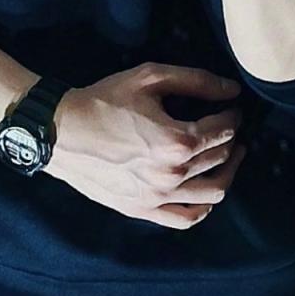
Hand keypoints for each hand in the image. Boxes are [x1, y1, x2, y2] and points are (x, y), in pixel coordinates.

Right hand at [43, 62, 246, 229]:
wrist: (62, 131)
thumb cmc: (104, 99)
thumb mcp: (150, 77)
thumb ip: (196, 81)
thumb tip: (232, 90)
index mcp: (178, 141)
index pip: (223, 130)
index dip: (232, 116)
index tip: (232, 107)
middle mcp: (173, 174)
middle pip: (219, 158)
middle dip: (232, 139)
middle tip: (231, 127)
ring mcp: (158, 197)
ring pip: (212, 192)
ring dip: (228, 172)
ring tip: (229, 156)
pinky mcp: (142, 209)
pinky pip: (186, 218)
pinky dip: (205, 207)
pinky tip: (207, 191)